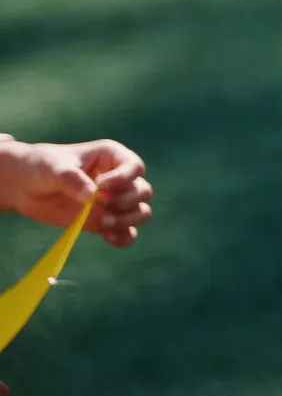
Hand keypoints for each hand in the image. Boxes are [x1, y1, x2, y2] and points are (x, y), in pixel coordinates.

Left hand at [0, 137, 152, 246]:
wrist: (24, 186)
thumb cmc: (41, 167)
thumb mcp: (54, 168)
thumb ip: (74, 180)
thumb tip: (92, 196)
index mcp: (112, 158)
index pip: (135, 167)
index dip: (123, 179)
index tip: (100, 187)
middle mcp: (119, 180)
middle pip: (143, 191)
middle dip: (126, 201)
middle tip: (99, 204)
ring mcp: (113, 202)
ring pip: (141, 212)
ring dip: (127, 220)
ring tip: (103, 224)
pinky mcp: (104, 221)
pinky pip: (127, 233)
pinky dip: (123, 238)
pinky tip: (107, 238)